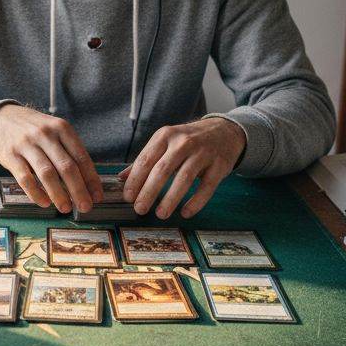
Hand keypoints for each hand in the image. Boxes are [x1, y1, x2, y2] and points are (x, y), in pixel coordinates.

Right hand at [0, 104, 101, 213]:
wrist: (1, 118)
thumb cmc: (35, 130)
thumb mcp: (55, 131)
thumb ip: (69, 152)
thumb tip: (87, 183)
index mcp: (62, 129)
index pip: (81, 157)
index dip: (91, 179)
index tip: (97, 196)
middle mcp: (45, 134)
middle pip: (66, 167)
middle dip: (78, 190)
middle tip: (85, 207)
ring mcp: (27, 144)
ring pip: (47, 173)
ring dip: (59, 194)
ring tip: (65, 208)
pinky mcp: (10, 155)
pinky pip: (25, 178)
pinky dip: (36, 193)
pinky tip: (44, 202)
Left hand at [119, 117, 245, 219]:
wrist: (224, 131)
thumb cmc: (189, 140)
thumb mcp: (165, 143)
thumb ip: (145, 160)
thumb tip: (121, 178)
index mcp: (165, 136)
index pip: (146, 159)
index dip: (135, 180)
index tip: (127, 197)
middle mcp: (183, 142)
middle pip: (162, 170)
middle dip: (148, 192)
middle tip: (139, 209)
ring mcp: (203, 153)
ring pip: (184, 179)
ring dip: (170, 199)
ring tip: (160, 214)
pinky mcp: (219, 165)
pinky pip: (206, 186)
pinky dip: (195, 202)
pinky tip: (185, 213)